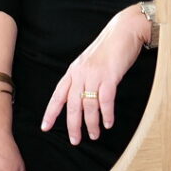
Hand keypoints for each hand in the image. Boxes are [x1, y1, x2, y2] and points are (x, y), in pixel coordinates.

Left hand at [41, 5, 149, 144]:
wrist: (125, 30)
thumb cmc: (110, 47)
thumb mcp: (91, 63)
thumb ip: (85, 78)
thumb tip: (83, 97)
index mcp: (73, 71)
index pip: (58, 95)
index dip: (51, 112)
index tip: (45, 127)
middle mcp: (80, 73)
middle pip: (72, 105)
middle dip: (73, 125)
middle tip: (75, 140)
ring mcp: (94, 74)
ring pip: (89, 105)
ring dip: (91, 123)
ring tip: (94, 135)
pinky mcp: (110, 76)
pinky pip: (105, 100)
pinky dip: (107, 114)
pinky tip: (108, 123)